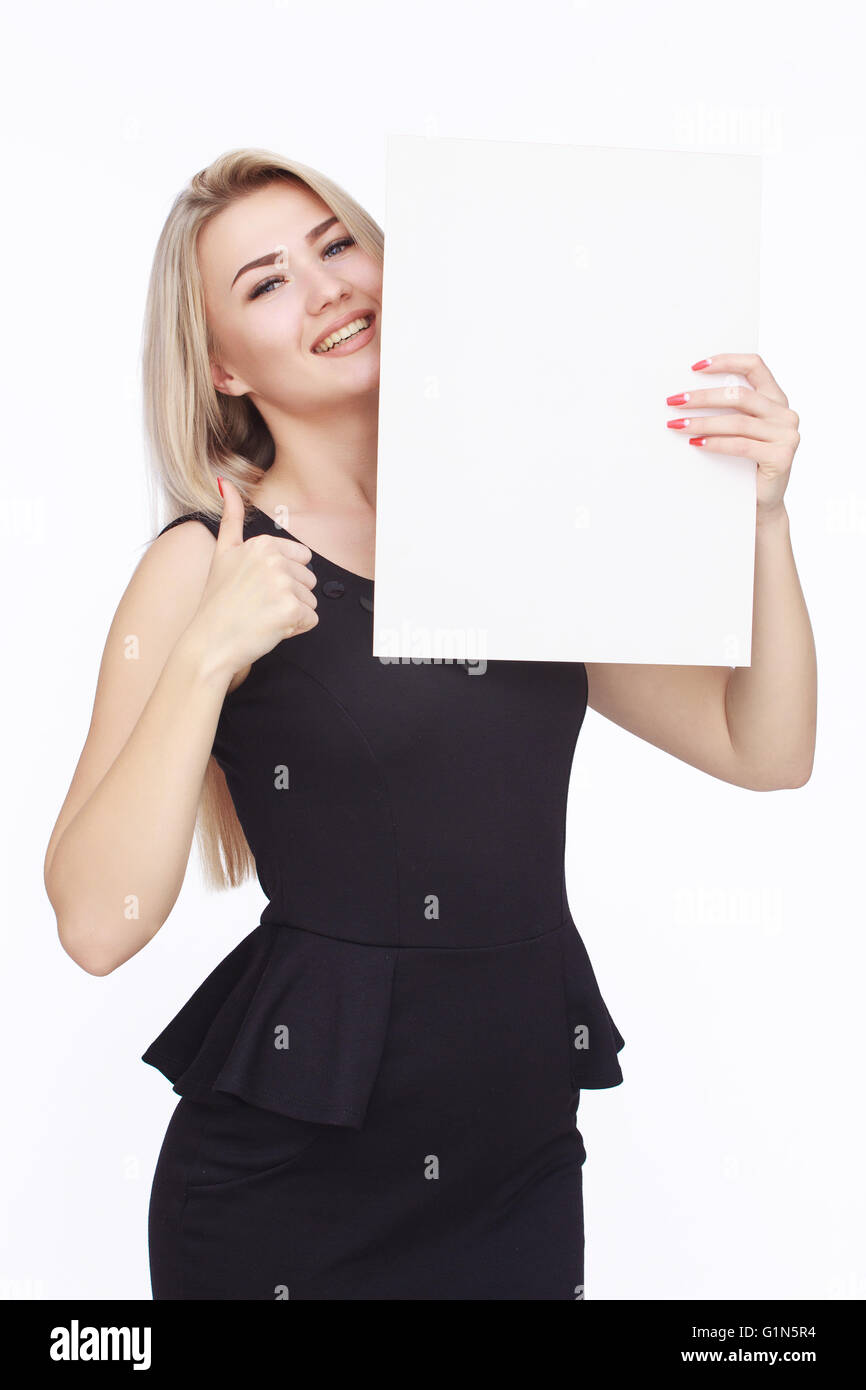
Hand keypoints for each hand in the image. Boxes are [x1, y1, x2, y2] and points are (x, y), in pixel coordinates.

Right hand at [192, 476, 318, 681]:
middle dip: (289, 596)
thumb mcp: (222, 553)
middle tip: (258, 605)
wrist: (209, 642)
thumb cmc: (217, 602)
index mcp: (262, 544)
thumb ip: (230, 517)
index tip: (257, 587)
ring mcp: (282, 584)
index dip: (283, 579)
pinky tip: (270, 628)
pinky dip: (294, 629)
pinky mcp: (290, 609)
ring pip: (310, 600)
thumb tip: (224, 482)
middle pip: (308, 580)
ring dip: (292, 614)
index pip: (302, 559)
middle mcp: (273, 560)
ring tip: (262, 617)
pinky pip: (310, 620)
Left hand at [665, 353, 799, 521]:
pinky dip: (716, 443)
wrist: (763, 502)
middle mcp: (785, 413)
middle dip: (703, 397)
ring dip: (703, 422)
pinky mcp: (781, 456)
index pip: (755, 366)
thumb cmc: (746, 464)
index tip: (696, 367)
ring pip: (738, 421)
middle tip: (675, 401)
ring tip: (678, 425)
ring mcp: (787, 435)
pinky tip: (696, 442)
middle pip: (739, 396)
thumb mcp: (739, 431)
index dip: (727, 361)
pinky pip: (741, 445)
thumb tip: (688, 396)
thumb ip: (729, 410)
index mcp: (776, 399)